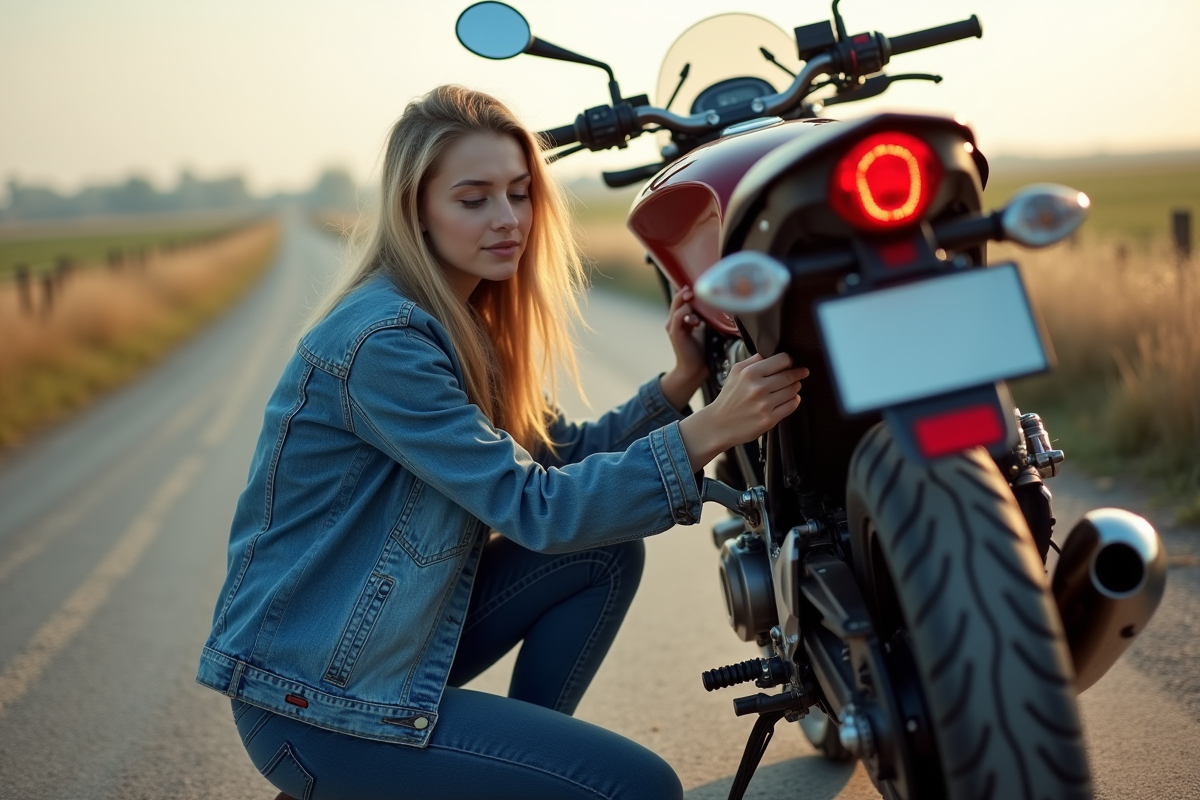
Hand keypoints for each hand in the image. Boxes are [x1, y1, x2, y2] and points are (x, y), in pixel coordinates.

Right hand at [659, 286, 708, 410]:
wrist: (694, 369)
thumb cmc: (702, 350)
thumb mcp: (706, 329)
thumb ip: (708, 317)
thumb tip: (723, 304)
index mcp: (681, 318)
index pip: (682, 298)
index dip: (690, 290)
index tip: (703, 284)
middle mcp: (674, 320)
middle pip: (678, 298)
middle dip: (687, 291)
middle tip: (698, 286)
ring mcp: (673, 326)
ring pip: (677, 305)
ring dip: (687, 300)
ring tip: (695, 297)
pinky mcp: (675, 333)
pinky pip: (678, 317)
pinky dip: (686, 312)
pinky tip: (696, 317)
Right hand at [678, 352, 808, 471]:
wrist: (719, 424)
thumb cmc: (730, 397)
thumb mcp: (735, 372)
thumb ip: (754, 360)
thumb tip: (773, 353)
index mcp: (749, 373)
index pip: (782, 360)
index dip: (788, 360)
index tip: (790, 362)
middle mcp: (758, 388)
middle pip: (790, 375)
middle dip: (798, 373)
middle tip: (801, 373)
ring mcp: (764, 405)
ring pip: (793, 391)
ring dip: (796, 387)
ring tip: (793, 386)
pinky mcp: (769, 420)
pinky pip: (791, 406)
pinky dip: (794, 401)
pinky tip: (790, 399)